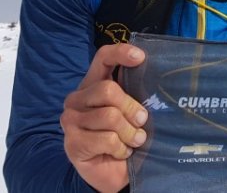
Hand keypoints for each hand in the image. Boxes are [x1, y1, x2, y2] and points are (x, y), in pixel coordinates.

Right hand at [60, 43, 148, 192]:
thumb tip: (155, 79)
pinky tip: (121, 152)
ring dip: (130, 133)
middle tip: (142, 121)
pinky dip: (121, 148)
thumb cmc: (124, 136)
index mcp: (92, 84)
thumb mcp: (132, 112)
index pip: (102, 58)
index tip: (140, 57)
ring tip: (134, 141)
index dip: (120, 53)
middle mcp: (76, 99)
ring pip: (110, 117)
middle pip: (108, 90)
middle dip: (132, 107)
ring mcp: (70, 120)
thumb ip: (136, 94)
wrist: (113, 172)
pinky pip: (107, 139)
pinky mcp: (72, 143)